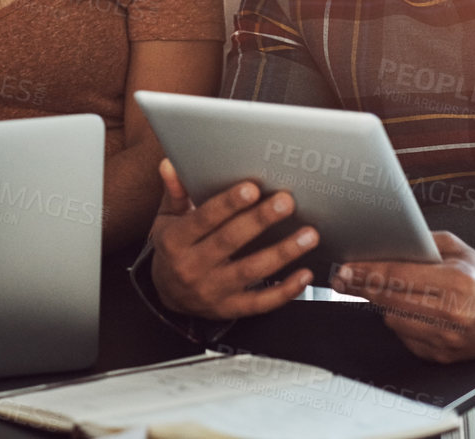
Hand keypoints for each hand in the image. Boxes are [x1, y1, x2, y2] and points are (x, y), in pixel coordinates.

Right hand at [148, 158, 318, 319]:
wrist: (167, 295)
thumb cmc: (172, 248)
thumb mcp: (166, 220)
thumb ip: (174, 193)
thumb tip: (170, 165)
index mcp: (175, 241)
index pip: (203, 219)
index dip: (228, 204)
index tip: (252, 187)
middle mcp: (192, 267)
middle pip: (230, 241)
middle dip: (260, 220)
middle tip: (286, 202)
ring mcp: (212, 291)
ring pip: (251, 271)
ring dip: (282, 253)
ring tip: (308, 235)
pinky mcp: (229, 309)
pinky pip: (260, 302)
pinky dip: (284, 290)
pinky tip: (305, 274)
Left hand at [331, 231, 474, 362]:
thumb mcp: (457, 248)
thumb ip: (421, 242)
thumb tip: (384, 241)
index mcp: (456, 282)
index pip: (397, 277)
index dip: (365, 273)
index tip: (345, 269)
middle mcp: (453, 314)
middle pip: (389, 301)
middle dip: (363, 288)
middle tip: (346, 278)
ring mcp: (449, 340)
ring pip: (393, 321)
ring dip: (384, 305)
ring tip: (387, 291)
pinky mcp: (445, 357)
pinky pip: (406, 338)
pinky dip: (402, 323)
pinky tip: (410, 310)